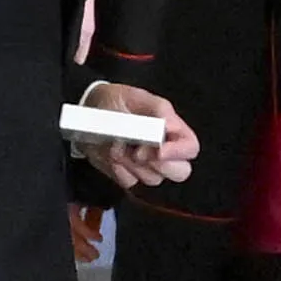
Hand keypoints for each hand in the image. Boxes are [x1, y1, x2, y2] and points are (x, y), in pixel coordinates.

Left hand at [77, 79, 194, 188]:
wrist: (90, 112)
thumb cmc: (119, 101)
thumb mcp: (139, 98)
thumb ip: (159, 111)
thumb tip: (171, 126)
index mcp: (173, 131)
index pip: (190, 149)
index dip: (179, 153)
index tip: (160, 150)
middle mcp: (164, 152)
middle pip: (180, 172)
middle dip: (160, 165)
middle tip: (139, 152)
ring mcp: (146, 166)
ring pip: (152, 178)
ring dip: (133, 163)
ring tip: (118, 144)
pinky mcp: (127, 174)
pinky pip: (129, 181)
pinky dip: (119, 170)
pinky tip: (111, 155)